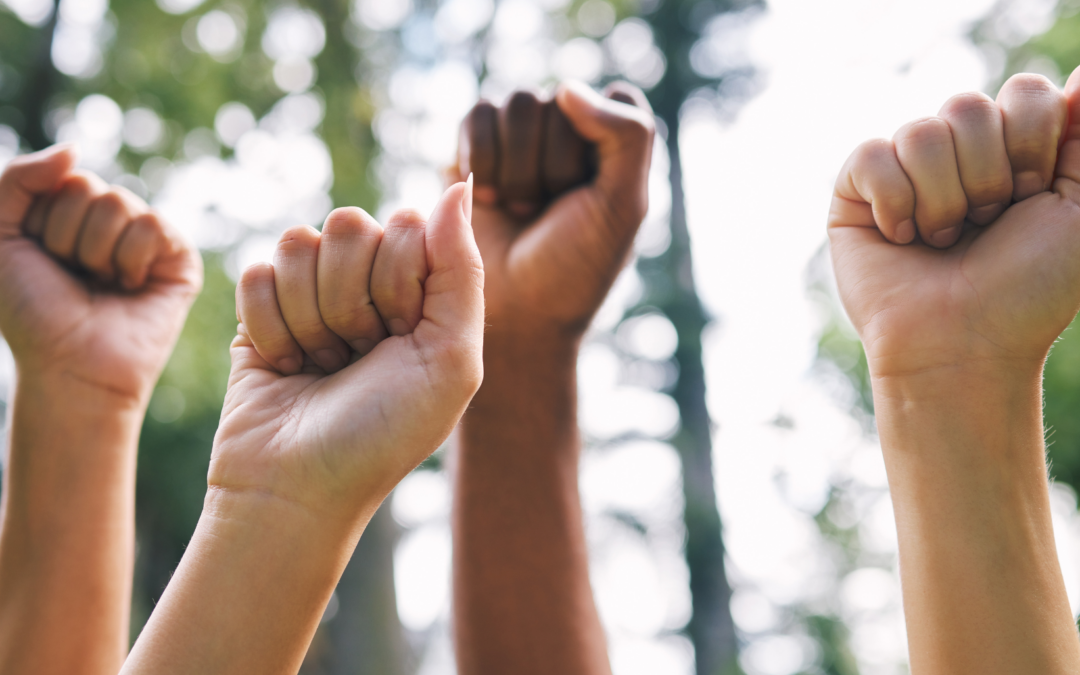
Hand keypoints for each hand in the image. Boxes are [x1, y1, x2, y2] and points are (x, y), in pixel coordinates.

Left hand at [0, 145, 202, 402]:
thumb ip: (17, 179)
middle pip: (89, 187)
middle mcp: (110, 222)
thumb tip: (74, 149)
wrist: (68, 365)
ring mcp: (147, 240)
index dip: (43, 222)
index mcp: (70, 213)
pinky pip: (154, 226)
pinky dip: (131, 260)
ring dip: (98, 253)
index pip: (62, 178)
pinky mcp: (179, 259)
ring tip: (101, 285)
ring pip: (121, 203)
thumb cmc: (31, 311)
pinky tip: (130, 288)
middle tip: (74, 276)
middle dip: (69, 237)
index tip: (44, 260)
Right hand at [211, 181, 482, 520]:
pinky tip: (286, 368)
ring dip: (310, 317)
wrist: (298, 490)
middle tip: (357, 357)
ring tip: (323, 366)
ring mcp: (312, 292)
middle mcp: (369, 284)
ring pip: (298, 241)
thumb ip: (462, 268)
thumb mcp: (452, 358)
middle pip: (350, 224)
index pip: (406, 223)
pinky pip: (256, 272)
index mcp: (422, 291)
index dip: (399, 278)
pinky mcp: (259, 309)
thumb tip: (458, 183)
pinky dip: (270, 329)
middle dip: (351, 300)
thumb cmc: (384, 434)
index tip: (401, 336)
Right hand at [454, 81, 654, 340]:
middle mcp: (571, 129)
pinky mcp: (476, 145)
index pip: (614, 99)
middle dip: (552, 167)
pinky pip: (477, 116)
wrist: (516, 312)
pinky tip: (488, 200)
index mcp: (617, 142)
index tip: (593, 197)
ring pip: (516, 104)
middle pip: (558, 102)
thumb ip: (627, 136)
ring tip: (520, 209)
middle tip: (549, 212)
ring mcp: (522, 135)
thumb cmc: (577, 265)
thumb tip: (566, 89)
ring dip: (516, 168)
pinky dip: (480, 161)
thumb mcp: (625, 205)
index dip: (599, 149)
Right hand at [828, 69, 1079, 378]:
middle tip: (985, 226)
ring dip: (942, 200)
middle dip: (986, 177)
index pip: (1022, 93)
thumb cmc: (1028, 290)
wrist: (965, 345)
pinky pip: (871, 156)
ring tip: (943, 240)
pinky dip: (893, 202)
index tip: (1031, 198)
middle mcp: (956, 156)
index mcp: (1012, 150)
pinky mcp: (854, 194)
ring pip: (920, 132)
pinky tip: (900, 238)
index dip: (1031, 143)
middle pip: (967, 106)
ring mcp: (903, 172)